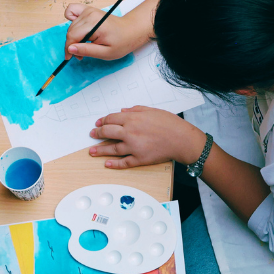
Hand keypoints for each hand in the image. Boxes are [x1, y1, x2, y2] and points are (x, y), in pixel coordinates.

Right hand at [64, 4, 136, 60]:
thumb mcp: (106, 53)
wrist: (131, 30)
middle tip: (80, 55)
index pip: (72, 36)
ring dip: (73, 37)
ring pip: (71, 25)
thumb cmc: (121, 42)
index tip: (69, 58)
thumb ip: (87, 51)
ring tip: (83, 45)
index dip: (68, 49)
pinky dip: (71, 20)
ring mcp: (88, 10)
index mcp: (95, 24)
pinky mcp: (88, 9)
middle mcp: (89, 14)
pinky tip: (79, 30)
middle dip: (72, 45)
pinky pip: (71, 10)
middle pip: (71, 31)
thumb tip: (70, 49)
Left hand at [89, 106, 205, 168]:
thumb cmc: (170, 124)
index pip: (111, 119)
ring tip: (91, 151)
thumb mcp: (152, 110)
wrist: (182, 140)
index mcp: (132, 118)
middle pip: (108, 132)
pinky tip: (107, 164)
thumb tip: (123, 110)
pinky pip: (124, 162)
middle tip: (92, 134)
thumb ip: (136, 109)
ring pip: (112, 149)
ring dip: (100, 150)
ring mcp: (133, 147)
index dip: (103, 121)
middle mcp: (130, 132)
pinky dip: (114, 164)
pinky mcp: (140, 159)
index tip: (98, 123)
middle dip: (97, 133)